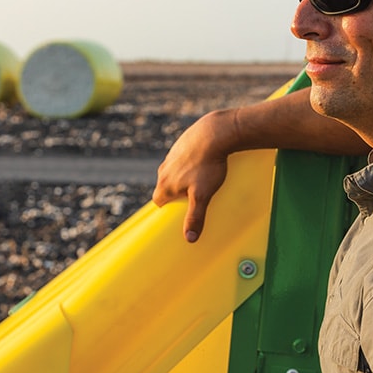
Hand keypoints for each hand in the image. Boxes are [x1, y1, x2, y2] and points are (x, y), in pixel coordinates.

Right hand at [152, 109, 237, 242]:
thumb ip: (195, 217)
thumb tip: (189, 239)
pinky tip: (204, 163)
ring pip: (173, 171)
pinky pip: (183, 158)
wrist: (214, 133)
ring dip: (183, 177)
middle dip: (176, 193)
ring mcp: (172, 155)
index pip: (158, 201)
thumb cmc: (208, 165)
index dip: (167, 207)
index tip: (176, 211)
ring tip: (200, 180)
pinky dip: (190, 163)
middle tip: (192, 197)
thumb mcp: (202, 195)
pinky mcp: (182, 144)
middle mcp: (164, 169)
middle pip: (165, 186)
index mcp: (165, 183)